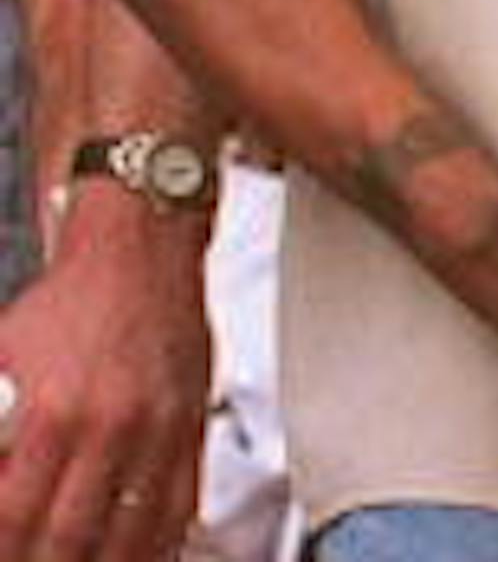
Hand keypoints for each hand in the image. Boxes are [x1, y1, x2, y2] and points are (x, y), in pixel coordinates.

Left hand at [0, 191, 212, 561]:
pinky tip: (137, 557)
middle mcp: (111, 428)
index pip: (14, 515)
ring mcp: (158, 432)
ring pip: (128, 535)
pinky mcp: (191, 430)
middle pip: (68, 537)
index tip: (1, 553)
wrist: (142, 253)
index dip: (4, 546)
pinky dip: (156, 546)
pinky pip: (178, 507)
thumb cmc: (69, 305)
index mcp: (52, 413)